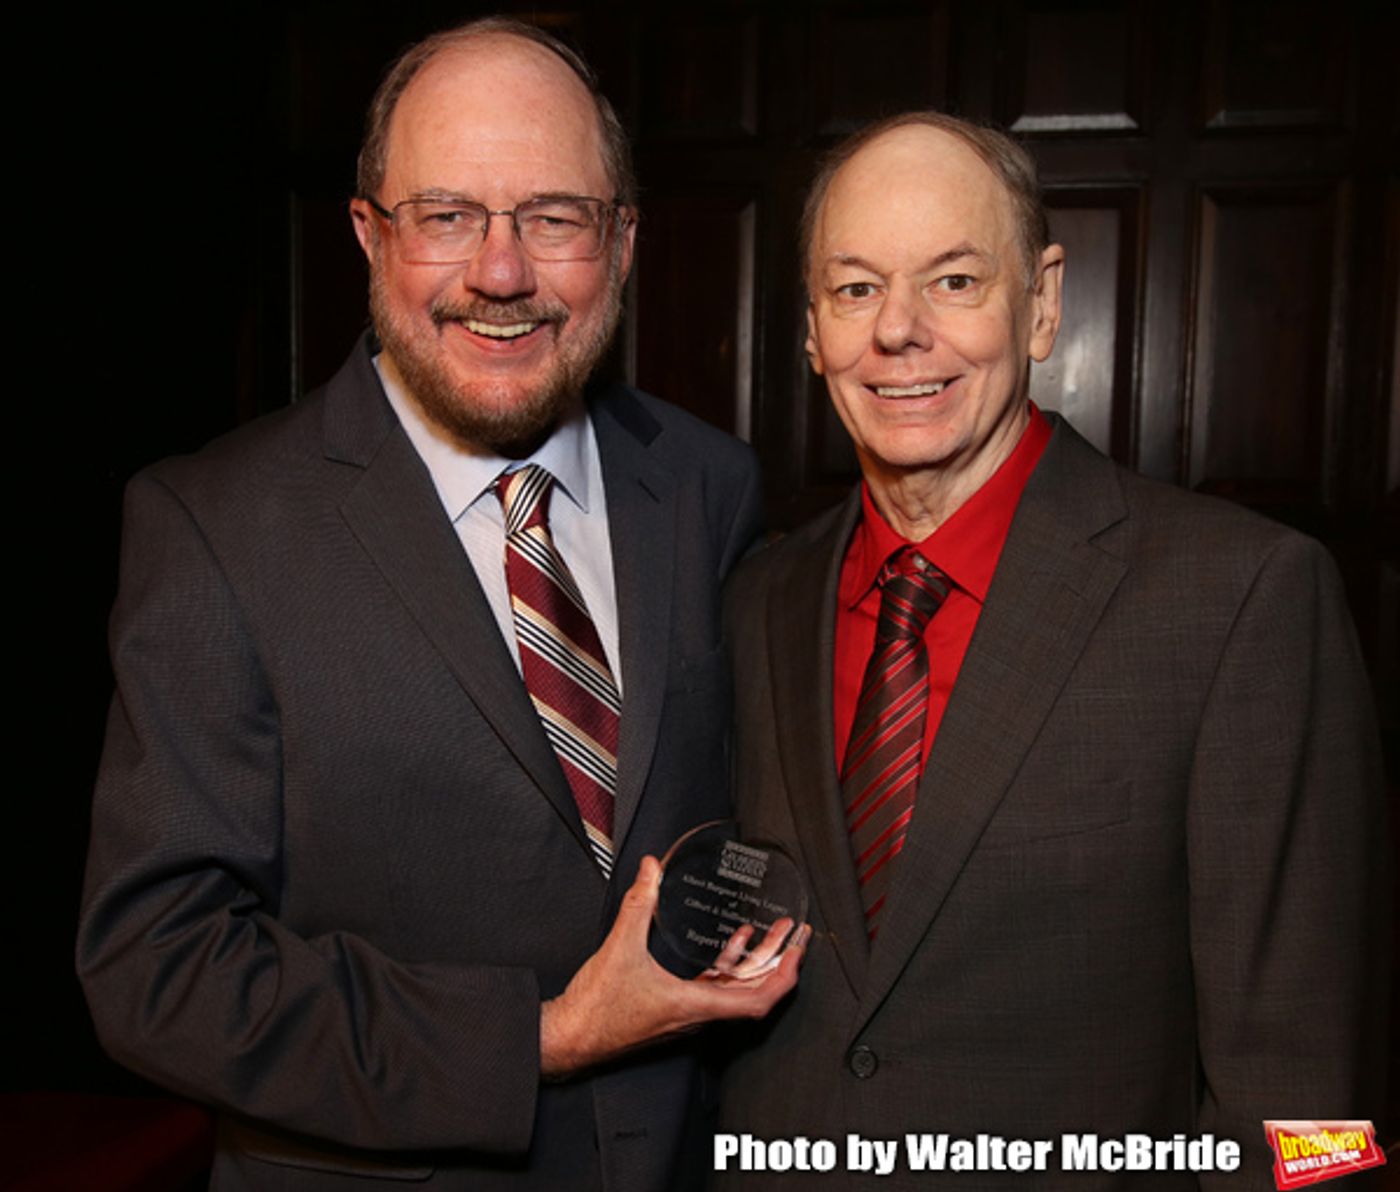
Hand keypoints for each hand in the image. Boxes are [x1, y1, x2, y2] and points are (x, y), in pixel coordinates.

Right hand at [539, 856, 806, 1076]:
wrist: (570, 1037)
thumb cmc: (596, 1009)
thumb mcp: (619, 948)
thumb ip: (638, 903)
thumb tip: (651, 869)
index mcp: (693, 1006)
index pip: (757, 1000)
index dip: (783, 976)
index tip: (797, 951)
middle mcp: (696, 1015)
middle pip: (754, 994)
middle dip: (778, 962)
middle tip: (794, 935)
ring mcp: (686, 1014)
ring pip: (735, 992)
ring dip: (755, 963)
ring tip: (769, 933)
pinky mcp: (673, 1009)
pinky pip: (714, 990)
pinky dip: (728, 967)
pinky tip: (730, 945)